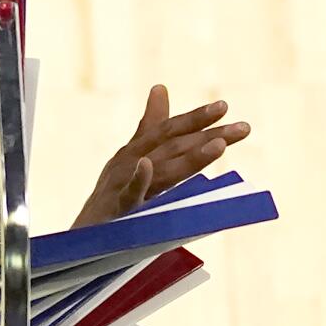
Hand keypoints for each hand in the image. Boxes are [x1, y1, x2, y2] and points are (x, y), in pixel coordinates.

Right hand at [70, 85, 250, 229]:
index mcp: (136, 151)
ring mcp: (121, 185)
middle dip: (208, 136)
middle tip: (243, 129)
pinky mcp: (114, 210)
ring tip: (218, 146)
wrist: (82, 238)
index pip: (169, 130)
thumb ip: (149, 127)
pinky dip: (136, 180)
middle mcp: (130, 161)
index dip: (196, 118)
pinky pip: (127, 194)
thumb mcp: (129, 160)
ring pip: (160, 168)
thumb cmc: (108, 199)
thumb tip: (160, 87)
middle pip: (173, 145)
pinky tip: (147, 166)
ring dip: (189, 156)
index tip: (225, 108)